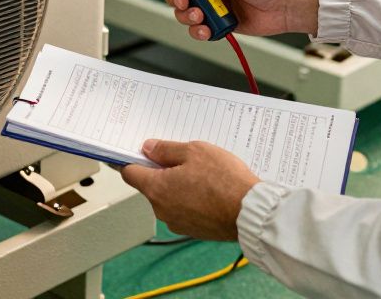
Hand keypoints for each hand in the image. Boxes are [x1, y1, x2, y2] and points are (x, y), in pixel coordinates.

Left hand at [120, 139, 259, 240]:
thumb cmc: (225, 182)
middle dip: (162, 171)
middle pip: (151, 185)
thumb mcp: (194, 151)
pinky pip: (184, 210)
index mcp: (157, 189)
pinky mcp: (193, 230)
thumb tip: (148, 149)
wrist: (251, 213)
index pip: (129, 173)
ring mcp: (177, 222)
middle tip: (183, 158)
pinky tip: (209, 190)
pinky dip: (191, 199)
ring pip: (169, 198)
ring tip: (203, 175)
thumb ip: (166, 150)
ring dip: (178, 186)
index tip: (131, 153)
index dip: (129, 160)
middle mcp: (162, 210)